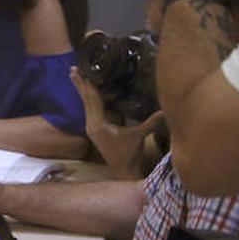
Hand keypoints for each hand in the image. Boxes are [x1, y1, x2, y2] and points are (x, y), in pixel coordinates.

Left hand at [68, 65, 161, 179]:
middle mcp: (91, 124)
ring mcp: (91, 127)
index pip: (93, 100)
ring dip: (82, 90)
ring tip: (76, 76)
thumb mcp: (139, 136)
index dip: (90, 86)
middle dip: (81, 84)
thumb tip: (165, 110)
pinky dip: (88, 99)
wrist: (123, 170)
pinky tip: (87, 93)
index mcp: (98, 124)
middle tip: (73, 69)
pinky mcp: (94, 129)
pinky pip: (89, 110)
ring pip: (86, 104)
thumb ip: (151, 123)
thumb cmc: (130, 154)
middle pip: (85, 100)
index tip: (84, 72)